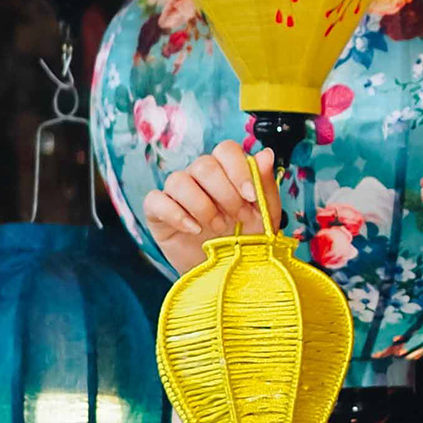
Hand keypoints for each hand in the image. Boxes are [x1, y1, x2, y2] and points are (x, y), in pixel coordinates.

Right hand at [143, 140, 279, 278]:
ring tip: (218, 228)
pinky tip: (193, 229)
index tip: (251, 197)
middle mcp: (198, 176)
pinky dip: (175, 214)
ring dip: (202, 206)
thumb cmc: (246, 239)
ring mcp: (175, 192)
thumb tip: (267, 154)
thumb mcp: (264, 215)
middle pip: (204, 165)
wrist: (226, 272)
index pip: (226, 149)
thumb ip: (264, 184)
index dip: (238, 169)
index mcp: (225, 170)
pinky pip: (155, 200)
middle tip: (238, 218)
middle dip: (225, 194)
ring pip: (178, 180)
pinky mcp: (157, 212)